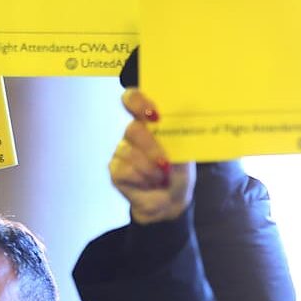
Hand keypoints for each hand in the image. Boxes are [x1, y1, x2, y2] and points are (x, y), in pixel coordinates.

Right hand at [111, 90, 194, 224]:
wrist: (171, 200)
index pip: (134, 99)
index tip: (153, 115)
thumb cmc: (178, 171)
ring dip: (150, 168)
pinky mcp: (115, 170)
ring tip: (162, 176)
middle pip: (132, 129)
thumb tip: (179, 120)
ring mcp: (122, 151)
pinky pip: (124, 169)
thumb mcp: (185, 151)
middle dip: (151, 147)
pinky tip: (149, 183)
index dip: (138, 102)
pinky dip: (141, 178)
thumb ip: (178, 135)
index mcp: (150, 122)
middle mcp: (133, 133)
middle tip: (165, 162)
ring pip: (129, 152)